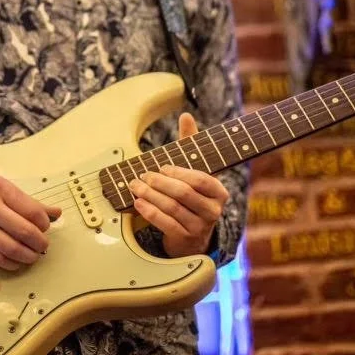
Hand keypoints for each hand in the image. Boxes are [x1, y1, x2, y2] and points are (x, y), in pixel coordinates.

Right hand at [0, 174, 61, 270]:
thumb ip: (26, 201)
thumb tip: (55, 213)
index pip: (32, 210)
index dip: (44, 223)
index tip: (45, 227)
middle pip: (23, 231)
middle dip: (39, 242)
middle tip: (43, 246)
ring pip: (10, 248)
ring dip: (28, 256)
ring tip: (34, 256)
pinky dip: (11, 263)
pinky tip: (17, 262)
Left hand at [128, 113, 227, 258]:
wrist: (192, 235)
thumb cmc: (192, 195)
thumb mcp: (193, 169)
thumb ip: (190, 143)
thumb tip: (186, 115)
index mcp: (219, 192)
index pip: (201, 180)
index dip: (179, 172)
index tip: (162, 167)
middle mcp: (213, 211)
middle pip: (184, 194)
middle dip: (160, 183)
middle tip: (143, 176)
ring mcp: (200, 227)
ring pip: (172, 208)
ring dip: (150, 196)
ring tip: (135, 186)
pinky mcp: (186, 239)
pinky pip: (166, 224)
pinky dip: (150, 212)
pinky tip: (138, 203)